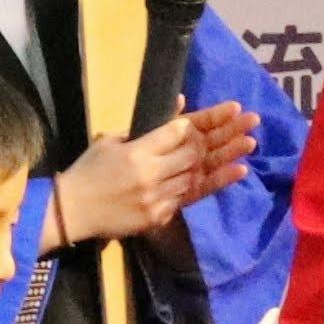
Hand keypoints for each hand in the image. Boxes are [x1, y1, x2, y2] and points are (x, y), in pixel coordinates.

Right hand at [46, 103, 258, 249]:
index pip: (179, 131)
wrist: (72, 211)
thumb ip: (147, 126)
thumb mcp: (111, 139)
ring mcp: (157, 198)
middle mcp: (151, 174)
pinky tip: (237, 171)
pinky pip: (192, 196)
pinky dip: (216, 183)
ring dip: (227, 157)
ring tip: (251, 143)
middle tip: (251, 121)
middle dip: (225, 135)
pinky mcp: (160, 216)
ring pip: (198, 174)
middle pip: (195, 152)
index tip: (231, 108)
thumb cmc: (88, 170)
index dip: (207, 119)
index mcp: (137, 151)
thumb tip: (180, 107)